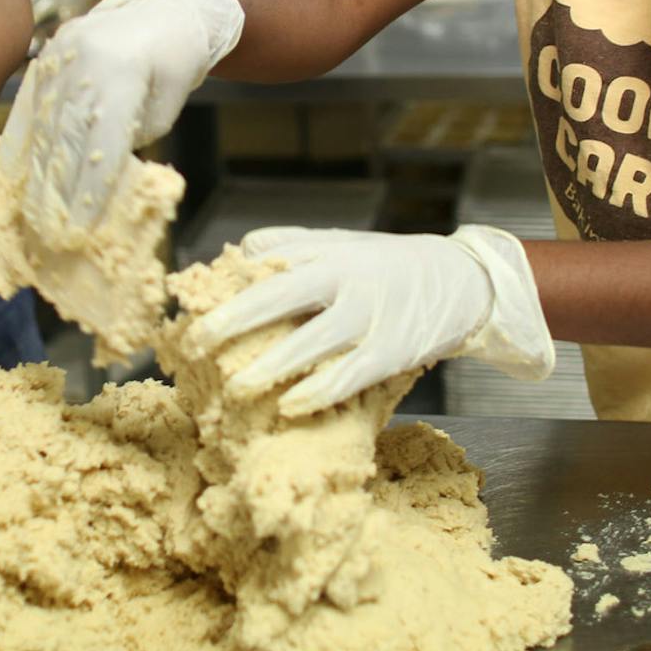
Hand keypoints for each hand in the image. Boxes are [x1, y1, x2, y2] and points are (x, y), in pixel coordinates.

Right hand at [0, 0, 242, 231]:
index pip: (101, 142)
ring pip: (42, 127)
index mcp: (123, 70)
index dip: (88, 189)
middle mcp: (83, 60)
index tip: (79, 230)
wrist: (162, 12)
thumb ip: (132, 144)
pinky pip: (26, 109)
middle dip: (56, 193)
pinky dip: (19, 147)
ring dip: (35, 177)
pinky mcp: (43, 59)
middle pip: (65, 138)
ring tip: (32, 218)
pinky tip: (11, 179)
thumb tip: (97, 188)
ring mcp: (58, 56)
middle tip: (50, 236)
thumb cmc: (173, 68)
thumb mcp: (163, 112)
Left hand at [188, 225, 554, 415]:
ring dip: (272, 365)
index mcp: (324, 250)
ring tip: (235, 387)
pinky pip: (350, 374)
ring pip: (313, 339)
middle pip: (280, 293)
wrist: (462, 279)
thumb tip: (228, 259)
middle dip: (234, 319)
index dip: (224, 283)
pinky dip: (319, 390)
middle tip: (195, 343)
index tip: (188, 306)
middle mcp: (345, 276)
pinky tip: (291, 406)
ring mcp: (370, 313)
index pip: (264, 259)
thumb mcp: (337, 244)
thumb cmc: (384, 267)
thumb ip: (286, 248)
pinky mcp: (392, 349)